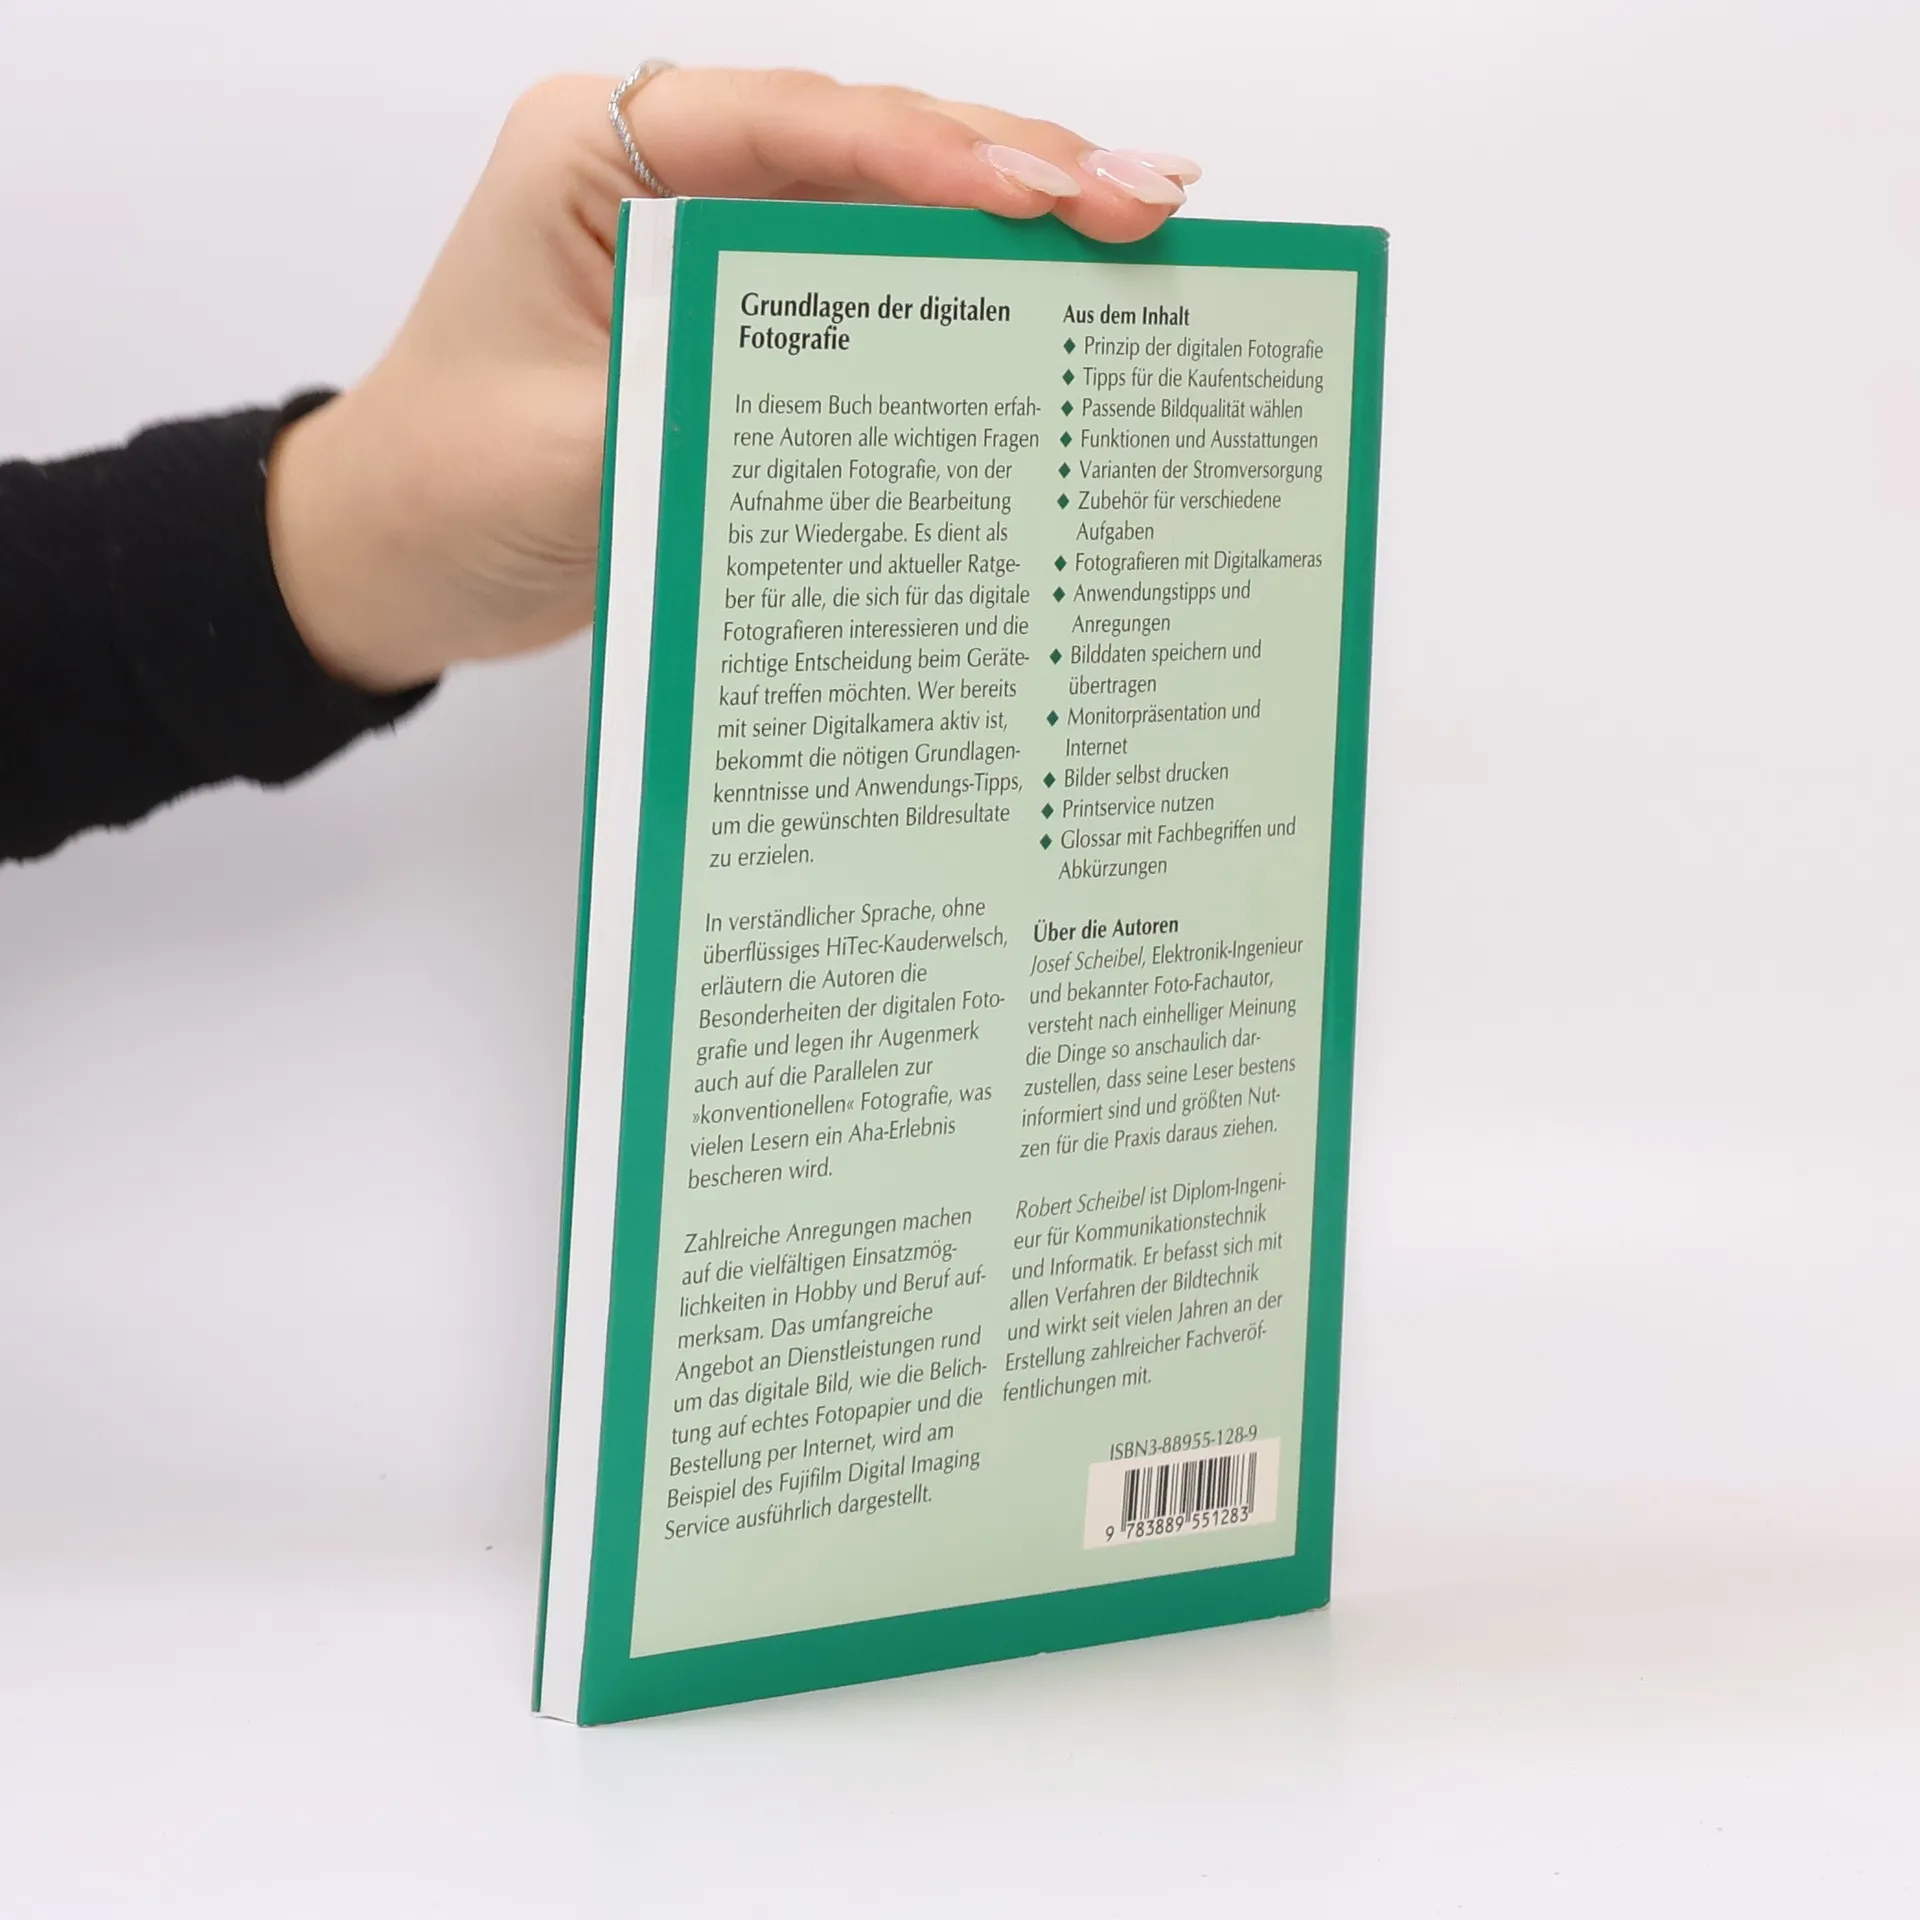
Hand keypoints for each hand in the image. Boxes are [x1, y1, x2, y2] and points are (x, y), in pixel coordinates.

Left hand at [267, 70, 1200, 691]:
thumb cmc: (441, 485)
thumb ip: (700, 418)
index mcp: (599, 156)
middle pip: (864, 147)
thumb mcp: (561, 457)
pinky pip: (873, 295)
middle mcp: (667, 176)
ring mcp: (715, 247)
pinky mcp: (747, 325)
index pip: (789, 124)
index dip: (927, 150)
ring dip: (1011, 224)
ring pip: (887, 210)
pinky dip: (964, 302)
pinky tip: (1054, 308)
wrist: (397, 557)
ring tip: (1140, 230)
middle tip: (1145, 200)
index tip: (1041, 187)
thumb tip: (866, 429)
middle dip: (1010, 168)